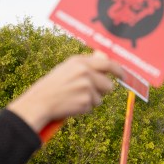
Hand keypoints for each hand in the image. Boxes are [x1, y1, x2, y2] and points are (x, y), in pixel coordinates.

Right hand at [7, 54, 122, 131]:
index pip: (107, 63)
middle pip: (109, 84)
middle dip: (103, 91)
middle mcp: (85, 72)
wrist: (40, 102)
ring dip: (92, 100)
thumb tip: (104, 56)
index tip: (123, 76)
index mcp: (79, 61)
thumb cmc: (54, 86)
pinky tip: (72, 104)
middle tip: (88, 93)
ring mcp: (86, 86)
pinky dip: (84, 108)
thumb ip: (86, 64)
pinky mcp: (86, 100)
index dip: (118, 70)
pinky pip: (92, 106)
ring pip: (101, 97)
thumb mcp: (67, 69)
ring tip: (75, 97)